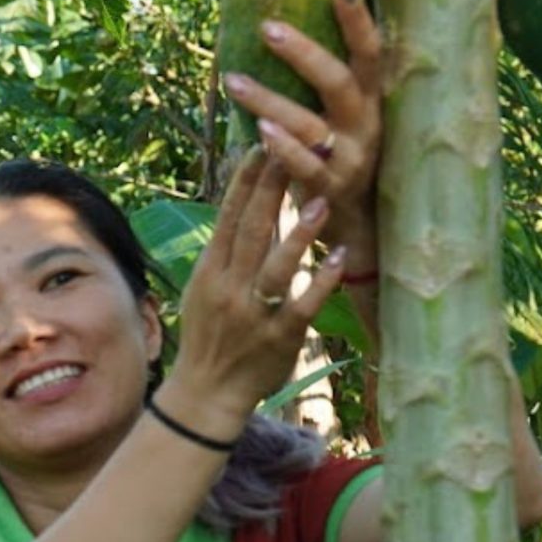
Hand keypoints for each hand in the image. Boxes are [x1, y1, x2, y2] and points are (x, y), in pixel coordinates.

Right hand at [168, 147, 350, 435]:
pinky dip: (320, 282)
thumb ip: (225, 253)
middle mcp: (229, 289)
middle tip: (291, 149)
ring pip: (275, 268)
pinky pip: (301, 305)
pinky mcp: (279, 338)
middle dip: (270, 190)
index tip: (260, 146)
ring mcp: (254, 315)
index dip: (244, 181)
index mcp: (210, 273)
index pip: (228, 219)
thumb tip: (243, 205)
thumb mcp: (204, 291)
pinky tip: (338, 258)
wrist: (204, 395)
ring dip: (298, 234)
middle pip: (251, 232)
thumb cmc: (209, 338)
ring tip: (320, 200)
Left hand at [223, 0, 382, 267]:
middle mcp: (366, 123)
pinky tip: (255, 135)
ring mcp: (350, 157)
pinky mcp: (329, 189)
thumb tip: (302, 26)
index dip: (358, 19)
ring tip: (232, 81)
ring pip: (310, 124)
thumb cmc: (347, 155)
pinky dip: (280, 150)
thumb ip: (332, 80)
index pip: (371, 51)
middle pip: (338, 80)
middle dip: (303, 52)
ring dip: (270, 101)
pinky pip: (303, 167)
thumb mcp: (349, 116)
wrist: (364, 225)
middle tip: (266, 26)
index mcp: (372, 98)